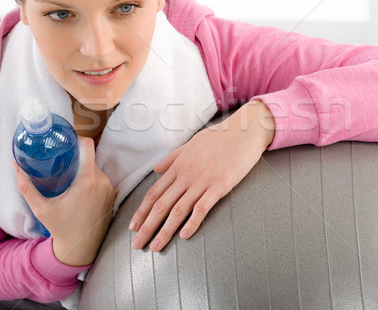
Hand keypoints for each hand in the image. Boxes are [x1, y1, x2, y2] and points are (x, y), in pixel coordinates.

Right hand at [14, 136, 116, 265]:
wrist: (80, 248)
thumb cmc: (60, 227)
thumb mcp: (40, 208)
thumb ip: (26, 186)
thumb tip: (15, 166)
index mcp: (87, 180)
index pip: (88, 146)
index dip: (78, 139)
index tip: (67, 142)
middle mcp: (102, 182)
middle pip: (90, 157)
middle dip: (77, 156)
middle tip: (62, 158)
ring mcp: (109, 188)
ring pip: (96, 168)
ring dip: (85, 169)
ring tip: (69, 172)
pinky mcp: (112, 195)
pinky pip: (102, 179)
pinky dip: (92, 179)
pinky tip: (79, 186)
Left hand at [129, 100, 274, 251]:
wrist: (245, 130)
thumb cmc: (220, 136)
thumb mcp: (191, 144)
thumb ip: (172, 157)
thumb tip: (156, 169)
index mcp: (179, 165)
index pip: (154, 193)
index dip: (142, 211)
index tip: (133, 227)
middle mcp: (186, 174)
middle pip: (161, 205)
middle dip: (147, 227)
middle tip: (137, 245)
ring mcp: (203, 180)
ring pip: (178, 209)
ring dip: (165, 231)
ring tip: (155, 247)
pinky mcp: (220, 185)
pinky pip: (202, 207)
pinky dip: (192, 223)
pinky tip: (184, 235)